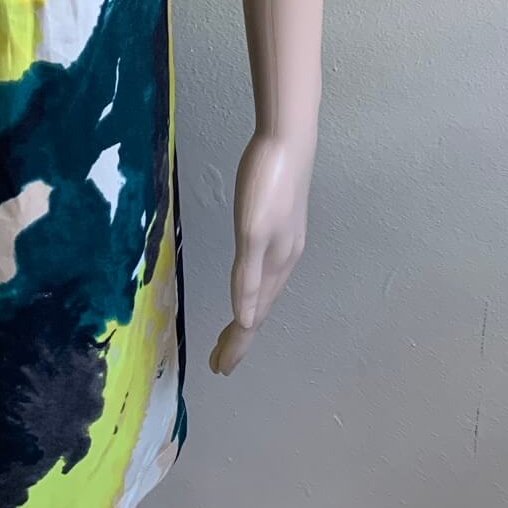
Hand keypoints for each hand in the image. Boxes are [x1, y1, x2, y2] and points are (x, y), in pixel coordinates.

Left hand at [208, 129, 310, 375]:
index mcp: (275, 264)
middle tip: (219, 361)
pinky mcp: (280, 227)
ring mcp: (284, 243)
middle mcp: (283, 260)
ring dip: (248, 316)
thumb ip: (248, 276)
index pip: (253, 317)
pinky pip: (266, 272)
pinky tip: (249, 285)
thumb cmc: (266, 183)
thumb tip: (245, 320)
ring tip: (234, 333)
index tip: (219, 368)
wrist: (288, 140)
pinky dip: (254, 291)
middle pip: (259, 309)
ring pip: (264, 292)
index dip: (236, 344)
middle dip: (240, 337)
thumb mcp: (252, 232)